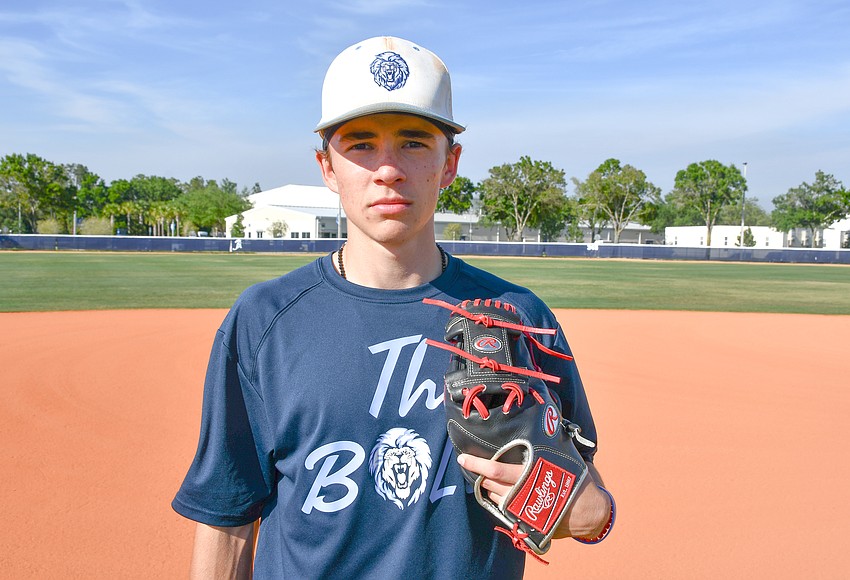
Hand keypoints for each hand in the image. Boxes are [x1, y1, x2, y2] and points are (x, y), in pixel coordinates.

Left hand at [457, 454, 610, 538]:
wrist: (590, 514)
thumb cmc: (578, 481)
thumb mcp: (566, 457)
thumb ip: (550, 443)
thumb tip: (545, 420)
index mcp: (531, 475)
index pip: (497, 470)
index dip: (478, 464)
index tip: (464, 457)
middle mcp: (523, 494)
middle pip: (491, 484)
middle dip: (477, 474)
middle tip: (467, 463)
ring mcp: (522, 511)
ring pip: (495, 497)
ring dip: (486, 487)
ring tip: (482, 475)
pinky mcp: (525, 522)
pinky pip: (503, 511)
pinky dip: (497, 500)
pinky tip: (495, 491)